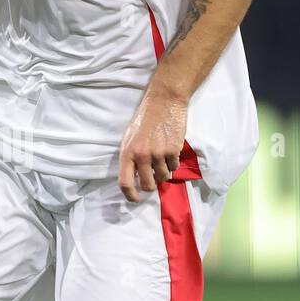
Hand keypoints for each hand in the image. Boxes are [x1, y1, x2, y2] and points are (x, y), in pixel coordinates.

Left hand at [118, 84, 187, 202]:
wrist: (164, 101)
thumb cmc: (145, 118)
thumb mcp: (130, 137)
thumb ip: (131, 157)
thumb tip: (134, 176)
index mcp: (127, 152)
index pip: (125, 182)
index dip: (130, 195)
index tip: (135, 199)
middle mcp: (142, 155)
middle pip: (147, 185)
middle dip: (151, 185)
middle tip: (153, 178)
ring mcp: (158, 154)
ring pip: (164, 177)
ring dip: (164, 172)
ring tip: (162, 158)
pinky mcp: (173, 150)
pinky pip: (174, 167)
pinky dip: (173, 163)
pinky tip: (170, 151)